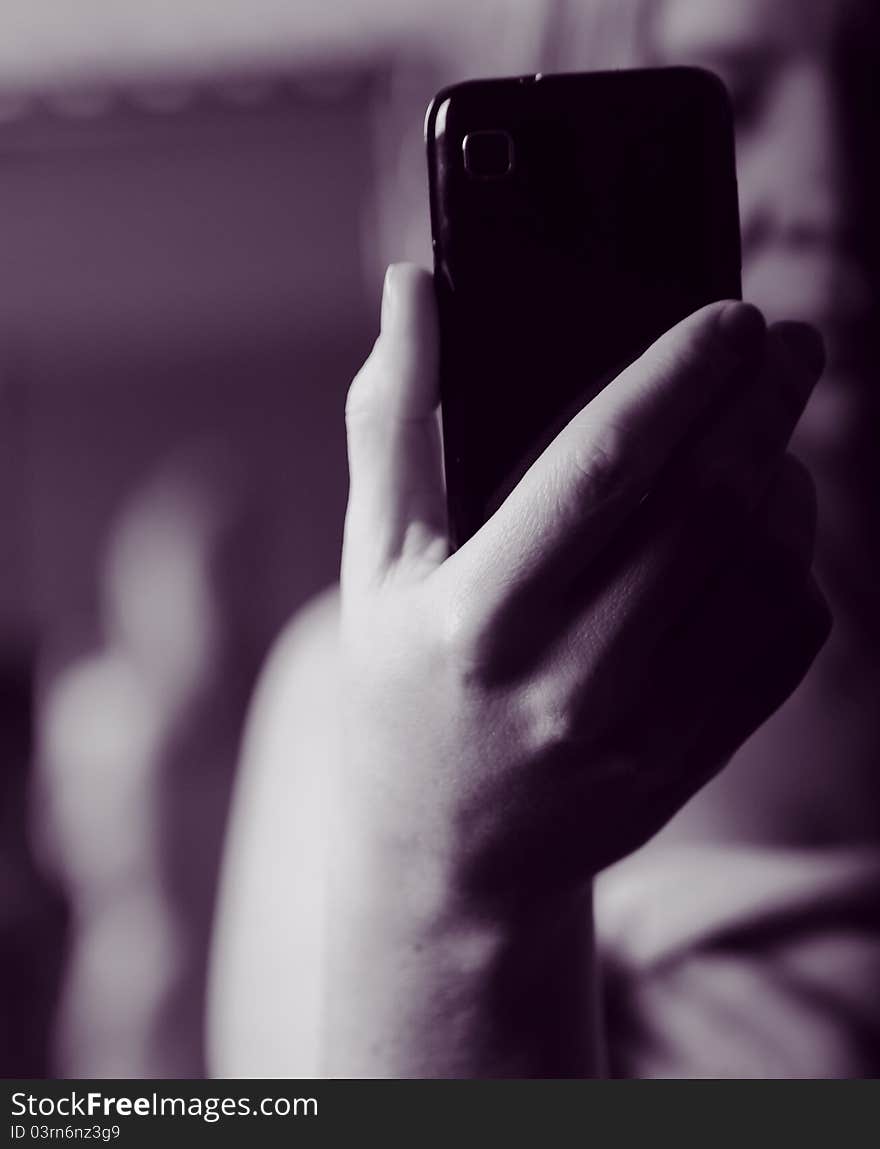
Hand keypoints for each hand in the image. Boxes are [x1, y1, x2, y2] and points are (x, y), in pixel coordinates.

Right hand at [326, 263, 829, 1074]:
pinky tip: (771, 532)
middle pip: (706, 512)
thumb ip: (392, 420)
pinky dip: (797, 568)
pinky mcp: (682, 764)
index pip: (603, 468)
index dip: (679, 378)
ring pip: (759, 577)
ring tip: (773, 436)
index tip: (733, 316)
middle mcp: (562, 677)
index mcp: (477, 613)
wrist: (441, 855)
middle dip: (762, 408)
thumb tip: (412, 287)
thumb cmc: (400, 687)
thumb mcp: (375, 560)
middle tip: (788, 346)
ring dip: (787, 483)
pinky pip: (779, 649)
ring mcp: (633, 732)